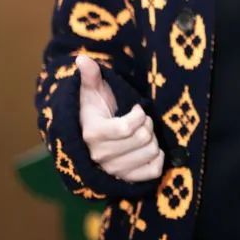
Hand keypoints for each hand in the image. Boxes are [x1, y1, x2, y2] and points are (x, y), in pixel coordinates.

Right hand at [76, 53, 164, 183]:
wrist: (83, 141)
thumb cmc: (90, 112)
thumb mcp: (90, 92)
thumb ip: (90, 77)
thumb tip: (82, 58)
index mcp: (93, 133)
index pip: (127, 128)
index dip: (139, 115)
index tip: (136, 109)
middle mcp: (101, 156)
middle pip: (143, 138)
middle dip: (147, 124)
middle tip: (141, 120)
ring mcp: (113, 170)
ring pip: (151, 153)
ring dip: (153, 140)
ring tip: (143, 133)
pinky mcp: (125, 180)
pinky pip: (153, 171)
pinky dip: (157, 159)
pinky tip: (149, 148)